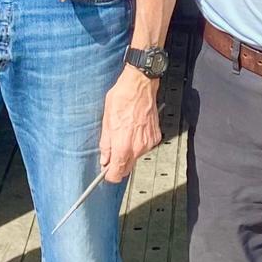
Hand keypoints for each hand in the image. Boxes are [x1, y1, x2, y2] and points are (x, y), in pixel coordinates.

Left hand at [98, 66, 161, 183]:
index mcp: (123, 146)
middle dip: (119, 164)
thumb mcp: (106, 121)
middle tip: (112, 152)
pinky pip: (144, 147)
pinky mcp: (156, 137)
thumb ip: (105, 144)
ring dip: (129, 151)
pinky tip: (134, 129)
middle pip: (127, 168)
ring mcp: (148, 143)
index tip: (106, 172)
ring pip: (136, 157)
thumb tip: (105, 158)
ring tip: (125, 133)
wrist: (140, 86)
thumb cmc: (122, 98)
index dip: (110, 175)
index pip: (117, 174)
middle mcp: (138, 148)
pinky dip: (138, 142)